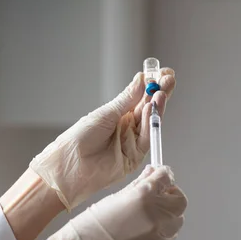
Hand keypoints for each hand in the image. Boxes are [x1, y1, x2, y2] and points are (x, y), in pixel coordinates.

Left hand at [30, 69, 175, 209]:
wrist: (71, 167)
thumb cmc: (80, 138)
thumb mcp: (105, 113)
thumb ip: (127, 99)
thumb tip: (142, 79)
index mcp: (118, 114)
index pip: (140, 96)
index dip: (152, 85)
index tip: (163, 72)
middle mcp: (128, 126)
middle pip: (149, 108)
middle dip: (160, 93)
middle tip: (169, 78)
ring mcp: (132, 141)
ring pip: (150, 121)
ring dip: (157, 106)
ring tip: (161, 92)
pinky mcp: (136, 156)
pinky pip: (147, 137)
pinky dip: (151, 122)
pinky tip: (153, 108)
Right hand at [31, 165, 186, 239]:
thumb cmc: (88, 229)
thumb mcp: (112, 198)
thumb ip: (138, 185)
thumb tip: (151, 175)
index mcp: (144, 197)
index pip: (166, 178)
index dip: (164, 175)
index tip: (162, 176)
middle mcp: (157, 217)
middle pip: (179, 201)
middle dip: (171, 197)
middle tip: (158, 197)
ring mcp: (159, 238)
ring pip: (176, 222)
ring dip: (167, 216)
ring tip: (146, 219)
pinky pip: (167, 239)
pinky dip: (161, 234)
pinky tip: (142, 235)